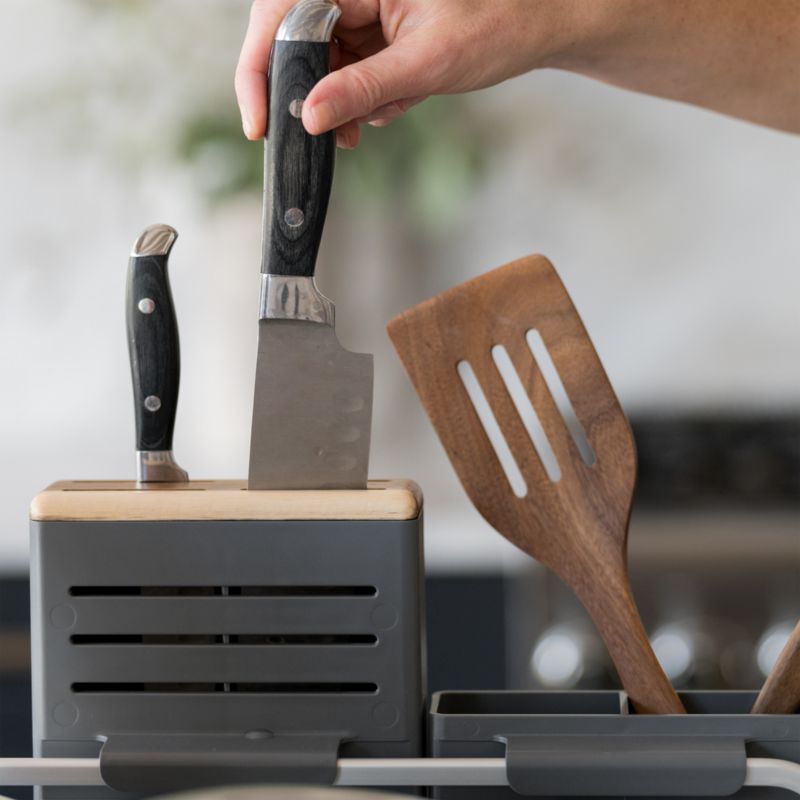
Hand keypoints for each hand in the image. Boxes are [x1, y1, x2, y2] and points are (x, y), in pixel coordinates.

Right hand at [235, 0, 572, 147]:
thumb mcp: (426, 62)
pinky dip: (365, 96)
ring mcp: (361, 6)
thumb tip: (310, 117)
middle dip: (312, 93)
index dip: (259, 68)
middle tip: (331, 134)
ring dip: (344, 101)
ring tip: (379, 116)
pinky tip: (396, 101)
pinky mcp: (373, 28)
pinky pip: (347, 68)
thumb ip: (364, 88)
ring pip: (321, 62)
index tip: (260, 121)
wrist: (536, 27)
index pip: (280, 13)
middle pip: (294, 41)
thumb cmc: (496, 24)